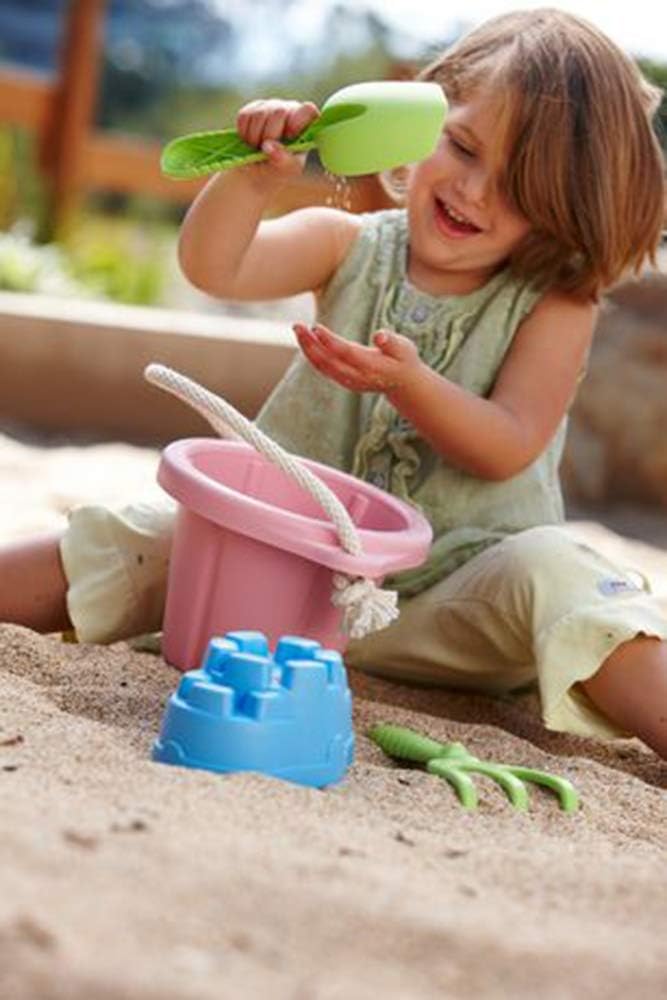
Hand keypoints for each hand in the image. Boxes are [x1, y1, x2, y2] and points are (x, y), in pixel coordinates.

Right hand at [236, 98, 319, 176]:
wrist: (256, 172)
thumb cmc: (278, 170)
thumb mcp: (286, 170)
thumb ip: (283, 160)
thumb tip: (269, 145)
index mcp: (304, 125)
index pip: (308, 110)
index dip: (297, 121)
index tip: (289, 136)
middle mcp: (290, 111)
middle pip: (279, 112)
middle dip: (269, 135)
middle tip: (266, 150)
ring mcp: (271, 107)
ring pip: (259, 113)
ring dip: (254, 136)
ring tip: (257, 148)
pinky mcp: (252, 108)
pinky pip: (244, 116)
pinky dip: (244, 133)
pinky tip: (249, 141)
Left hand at [293, 322, 421, 393]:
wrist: (402, 384)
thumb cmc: (404, 360)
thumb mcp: (405, 348)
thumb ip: (392, 342)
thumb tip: (379, 335)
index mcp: (371, 366)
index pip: (346, 353)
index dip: (330, 342)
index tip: (316, 327)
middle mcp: (356, 376)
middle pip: (328, 361)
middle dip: (311, 343)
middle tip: (297, 325)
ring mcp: (348, 380)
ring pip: (322, 366)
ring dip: (307, 348)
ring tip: (297, 328)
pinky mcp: (343, 380)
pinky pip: (323, 368)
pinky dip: (311, 354)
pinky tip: (305, 339)